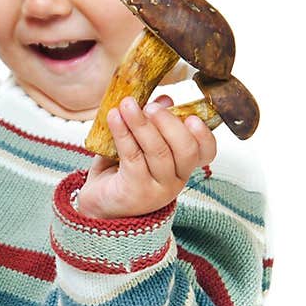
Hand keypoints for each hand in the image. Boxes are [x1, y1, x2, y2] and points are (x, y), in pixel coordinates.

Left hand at [77, 95, 215, 220]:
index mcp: (182, 165)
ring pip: (158, 152)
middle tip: (150, 106)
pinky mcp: (135, 191)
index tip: (192, 117)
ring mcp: (157, 189)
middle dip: (169, 123)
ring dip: (141, 124)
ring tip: (127, 104)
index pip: (206, 152)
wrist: (99, 206)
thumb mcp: (139, 144)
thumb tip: (165, 99)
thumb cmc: (122, 172)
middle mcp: (176, 179)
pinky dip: (123, 133)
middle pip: (186, 150)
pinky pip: (132, 157)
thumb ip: (152, 122)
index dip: (204, 134)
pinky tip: (114, 117)